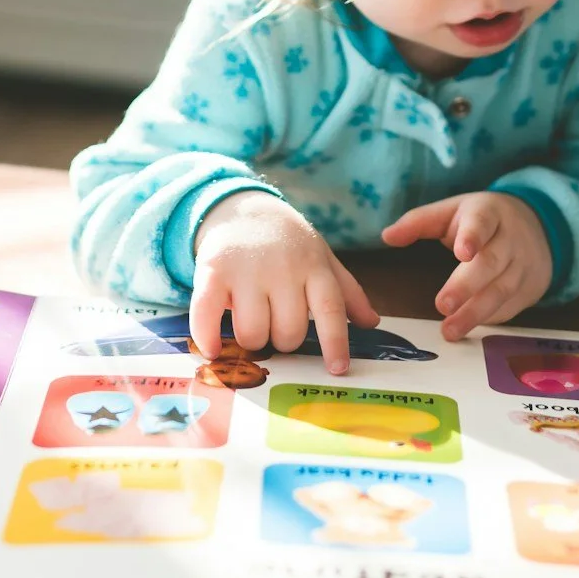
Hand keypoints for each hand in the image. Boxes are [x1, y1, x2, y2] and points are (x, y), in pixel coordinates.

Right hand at [192, 193, 378, 374]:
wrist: (242, 208)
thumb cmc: (287, 242)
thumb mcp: (321, 258)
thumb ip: (347, 292)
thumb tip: (371, 323)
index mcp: (313, 267)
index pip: (330, 309)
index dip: (335, 342)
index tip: (337, 369)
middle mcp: (282, 269)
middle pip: (288, 332)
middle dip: (283, 341)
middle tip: (276, 325)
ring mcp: (246, 270)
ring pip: (252, 333)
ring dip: (252, 340)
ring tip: (251, 323)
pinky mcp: (212, 271)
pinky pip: (207, 314)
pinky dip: (208, 338)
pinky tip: (212, 349)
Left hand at [382, 192, 552, 339]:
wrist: (537, 228)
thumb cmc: (481, 221)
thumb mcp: (452, 211)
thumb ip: (418, 222)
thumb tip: (386, 236)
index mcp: (488, 213)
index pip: (482, 222)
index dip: (473, 237)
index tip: (462, 252)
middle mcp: (510, 239)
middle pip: (491, 263)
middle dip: (467, 285)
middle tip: (442, 305)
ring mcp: (523, 264)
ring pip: (501, 290)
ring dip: (475, 313)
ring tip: (449, 331)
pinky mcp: (528, 288)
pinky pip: (509, 307)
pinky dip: (489, 319)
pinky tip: (469, 329)